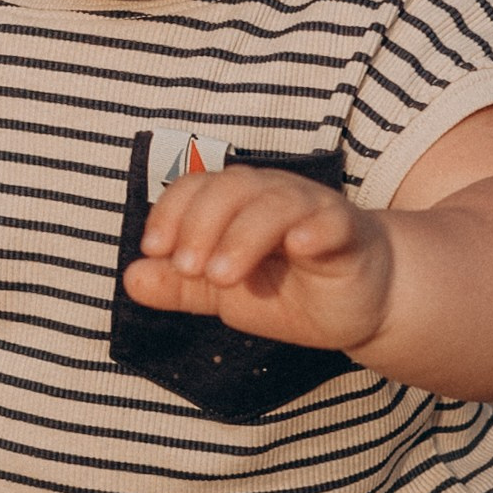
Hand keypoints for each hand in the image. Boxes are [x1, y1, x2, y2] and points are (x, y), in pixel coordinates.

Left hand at [121, 167, 394, 351]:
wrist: (362, 306)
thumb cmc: (292, 291)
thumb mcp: (227, 295)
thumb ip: (181, 287)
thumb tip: (130, 278)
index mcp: (238, 204)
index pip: (197, 187)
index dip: (171, 212)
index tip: (154, 250)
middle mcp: (272, 195)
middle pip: (231, 186)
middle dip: (201, 224)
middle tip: (190, 269)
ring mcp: (312, 210)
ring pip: (275, 201)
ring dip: (243, 235)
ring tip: (223, 277)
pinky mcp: (349, 232)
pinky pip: (330, 221)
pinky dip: (312, 229)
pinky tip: (297, 246)